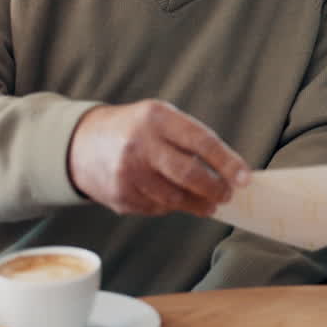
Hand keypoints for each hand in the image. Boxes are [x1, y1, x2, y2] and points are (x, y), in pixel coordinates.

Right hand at [67, 100, 249, 216]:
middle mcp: (140, 144)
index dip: (227, 162)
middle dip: (215, 188)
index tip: (244, 177)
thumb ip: (191, 138)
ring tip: (209, 203)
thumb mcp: (161, 118)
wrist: (81, 144)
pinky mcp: (119, 196)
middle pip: (188, 174)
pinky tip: (174, 200)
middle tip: (227, 195)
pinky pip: (156, 208)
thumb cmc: (135, 129)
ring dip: (197, 204)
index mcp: (156, 118)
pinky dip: (171, 207)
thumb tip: (229, 170)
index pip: (201, 141)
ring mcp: (126, 172)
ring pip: (174, 198)